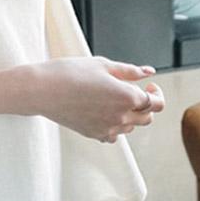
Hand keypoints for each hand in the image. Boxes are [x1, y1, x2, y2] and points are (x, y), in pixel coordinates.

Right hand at [28, 56, 164, 141]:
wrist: (41, 90)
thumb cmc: (69, 73)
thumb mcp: (103, 65)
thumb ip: (130, 71)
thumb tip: (148, 72)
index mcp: (126, 96)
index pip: (157, 103)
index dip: (157, 93)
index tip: (148, 85)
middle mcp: (120, 116)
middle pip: (147, 118)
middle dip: (145, 104)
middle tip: (133, 91)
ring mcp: (107, 128)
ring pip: (131, 127)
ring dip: (130, 115)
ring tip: (113, 99)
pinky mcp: (93, 134)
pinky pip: (114, 135)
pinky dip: (114, 126)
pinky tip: (103, 112)